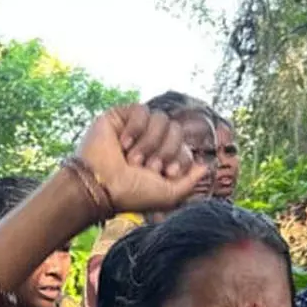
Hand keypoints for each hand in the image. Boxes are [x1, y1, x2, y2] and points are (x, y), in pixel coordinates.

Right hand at [75, 105, 204, 215]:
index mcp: (162, 159)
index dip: (180, 158)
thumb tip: (205, 165)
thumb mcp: (168, 194)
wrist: (102, 185)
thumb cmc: (132, 194)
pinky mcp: (121, 116)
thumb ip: (190, 182)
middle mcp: (151, 142)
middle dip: (165, 150)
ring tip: (133, 159)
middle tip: (149, 167)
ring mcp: (136, 128)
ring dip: (149, 143)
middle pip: (176, 130)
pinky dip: (136, 129)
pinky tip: (123, 144)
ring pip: (161, 119)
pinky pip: (142, 111)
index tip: (166, 173)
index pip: (184, 147)